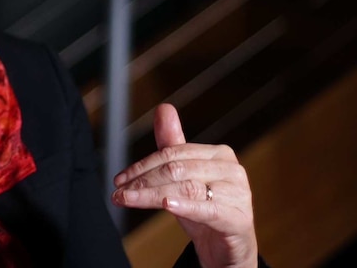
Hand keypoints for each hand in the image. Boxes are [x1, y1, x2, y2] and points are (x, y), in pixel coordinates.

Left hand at [111, 103, 257, 267]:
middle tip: (118, 191)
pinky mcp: (238, 219)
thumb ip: (174, 145)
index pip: (173, 154)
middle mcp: (231, 170)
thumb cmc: (206, 208)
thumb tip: (164, 108)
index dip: (142, 165)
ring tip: (127, 199)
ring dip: (150, 195)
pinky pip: (207, 210)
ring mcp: (238, 194)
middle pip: (177, 170)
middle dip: (142, 180)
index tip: (119, 178)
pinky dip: (184, 207)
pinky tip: (166, 205)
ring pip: (185, 189)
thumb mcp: (185, 177)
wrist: (229, 248)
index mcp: (219, 155)